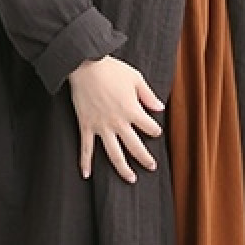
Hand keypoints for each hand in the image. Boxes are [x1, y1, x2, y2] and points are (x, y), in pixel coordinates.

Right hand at [66, 56, 165, 182]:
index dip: (155, 130)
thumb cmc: (111, 69)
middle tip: (151, 167)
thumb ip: (148, 95)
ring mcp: (101, 127)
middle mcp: (118, 122)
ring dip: (123, 168)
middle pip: (135, 147)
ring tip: (130, 178)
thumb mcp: (135, 78)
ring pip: (114, 154)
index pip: (150, 127)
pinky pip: (85, 148)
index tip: (155, 131)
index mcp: (132, 110)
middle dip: (145, 158)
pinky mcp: (86, 126)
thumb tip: (160, 108)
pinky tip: (86, 175)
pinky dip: (85, 162)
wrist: (84, 65)